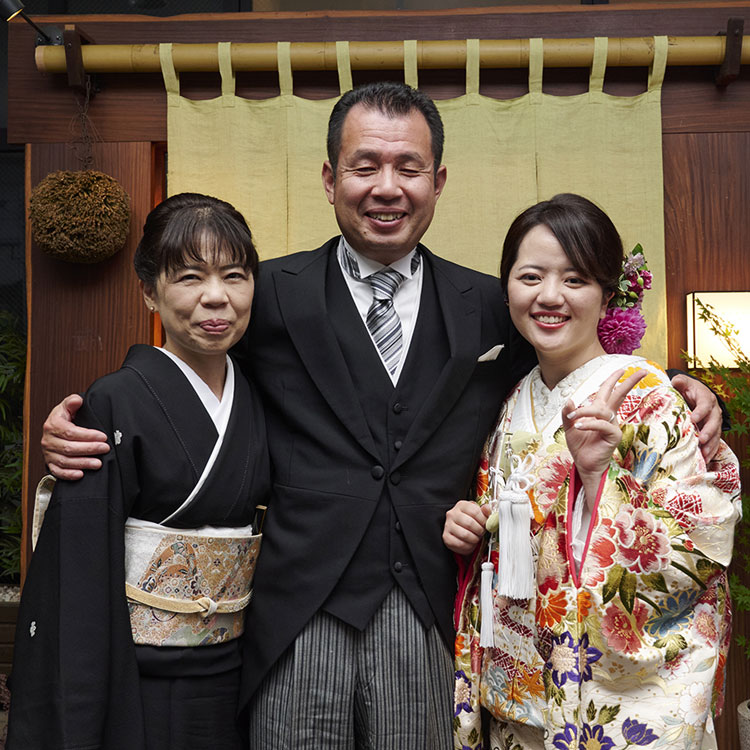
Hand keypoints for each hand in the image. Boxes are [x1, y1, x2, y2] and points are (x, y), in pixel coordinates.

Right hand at [41, 394, 109, 479]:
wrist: (54, 429)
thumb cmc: (64, 418)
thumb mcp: (67, 406)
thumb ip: (72, 402)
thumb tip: (77, 400)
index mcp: (52, 425)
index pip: (71, 432)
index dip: (88, 435)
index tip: (103, 436)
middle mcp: (48, 440)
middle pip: (69, 448)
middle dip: (90, 449)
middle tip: (105, 448)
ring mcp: (48, 453)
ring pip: (65, 461)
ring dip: (83, 463)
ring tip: (98, 463)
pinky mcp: (50, 463)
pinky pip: (58, 472)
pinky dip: (69, 474)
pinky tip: (81, 474)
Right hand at [443, 500, 490, 555]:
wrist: (460, 532)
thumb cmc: (471, 522)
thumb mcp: (478, 514)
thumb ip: (484, 511)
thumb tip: (487, 508)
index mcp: (461, 505)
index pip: (475, 511)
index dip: (483, 520)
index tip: (486, 524)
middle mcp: (452, 514)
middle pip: (470, 523)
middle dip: (479, 530)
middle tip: (481, 532)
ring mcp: (448, 525)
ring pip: (465, 535)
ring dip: (474, 539)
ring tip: (476, 537)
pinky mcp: (446, 537)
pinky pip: (460, 544)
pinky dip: (468, 546)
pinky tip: (470, 543)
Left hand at [562, 369, 646, 504]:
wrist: (584, 464)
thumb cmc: (580, 446)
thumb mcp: (569, 426)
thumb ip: (567, 413)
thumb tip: (570, 400)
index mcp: (600, 412)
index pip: (609, 393)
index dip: (614, 380)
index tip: (622, 369)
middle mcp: (609, 416)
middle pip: (620, 395)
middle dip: (629, 382)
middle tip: (642, 371)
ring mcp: (612, 425)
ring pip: (601, 410)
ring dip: (584, 411)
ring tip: (573, 418)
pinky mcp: (613, 436)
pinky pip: (602, 424)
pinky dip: (589, 424)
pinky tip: (579, 426)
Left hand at [670, 374, 721, 462]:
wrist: (693, 394)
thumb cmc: (686, 389)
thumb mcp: (682, 382)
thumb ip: (679, 381)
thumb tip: (675, 381)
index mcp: (706, 398)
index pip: (705, 404)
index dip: (701, 412)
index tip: (694, 419)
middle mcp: (713, 410)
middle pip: (714, 421)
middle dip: (709, 431)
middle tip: (701, 439)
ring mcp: (714, 422)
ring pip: (716, 434)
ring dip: (711, 444)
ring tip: (704, 454)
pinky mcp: (711, 431)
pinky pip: (713, 441)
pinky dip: (710, 450)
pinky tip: (705, 459)